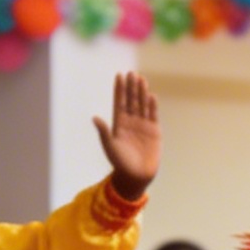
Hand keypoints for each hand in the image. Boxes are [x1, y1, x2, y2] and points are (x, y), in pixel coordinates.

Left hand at [95, 72, 160, 201]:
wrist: (136, 175)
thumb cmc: (120, 162)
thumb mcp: (109, 146)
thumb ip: (104, 132)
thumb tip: (94, 117)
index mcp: (119, 123)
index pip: (119, 102)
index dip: (119, 89)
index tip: (119, 75)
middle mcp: (131, 121)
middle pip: (131, 100)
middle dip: (131, 87)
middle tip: (132, 73)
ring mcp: (143, 125)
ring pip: (142, 105)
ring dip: (142, 92)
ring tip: (142, 79)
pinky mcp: (154, 131)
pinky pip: (153, 115)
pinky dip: (152, 106)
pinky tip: (151, 96)